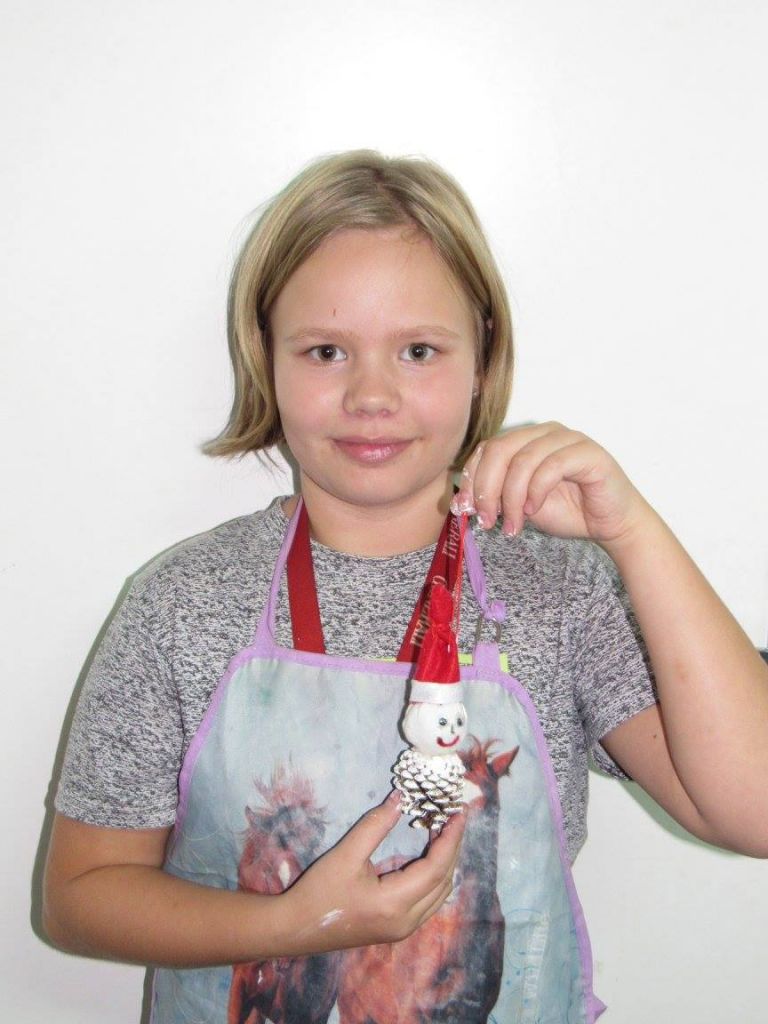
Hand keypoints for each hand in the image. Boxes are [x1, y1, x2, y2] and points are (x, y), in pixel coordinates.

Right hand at [279, 792, 464, 953]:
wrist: (295, 929)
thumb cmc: (319, 891)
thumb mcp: (346, 853)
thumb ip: (376, 825)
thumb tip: (401, 798)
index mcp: (395, 904)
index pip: (436, 867)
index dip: (451, 839)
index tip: (458, 813)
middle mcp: (406, 922)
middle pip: (443, 882)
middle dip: (452, 848)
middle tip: (454, 818)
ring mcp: (403, 929)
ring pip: (438, 895)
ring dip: (445, 864)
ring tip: (443, 832)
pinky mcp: (396, 930)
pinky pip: (428, 902)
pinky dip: (434, 877)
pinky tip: (427, 856)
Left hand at [452, 422, 649, 543]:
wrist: (612, 524)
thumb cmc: (569, 511)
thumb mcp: (521, 505)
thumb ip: (496, 497)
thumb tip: (460, 502)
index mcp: (527, 439)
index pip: (487, 448)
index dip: (472, 478)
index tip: (463, 509)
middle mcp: (546, 432)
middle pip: (500, 449)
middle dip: (486, 488)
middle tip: (485, 520)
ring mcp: (568, 439)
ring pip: (522, 460)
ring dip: (511, 498)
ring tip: (512, 525)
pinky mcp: (588, 453)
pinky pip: (550, 466)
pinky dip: (536, 492)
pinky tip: (534, 512)